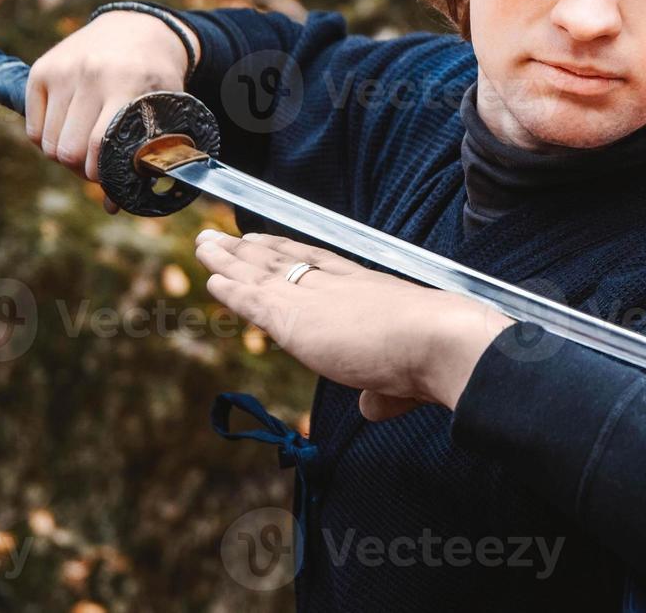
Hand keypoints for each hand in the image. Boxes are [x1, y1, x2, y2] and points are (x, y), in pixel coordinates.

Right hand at [25, 9, 200, 213]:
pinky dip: (47, 141)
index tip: (109, 178)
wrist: (137, 28)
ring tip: (84, 149)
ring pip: (48, 143)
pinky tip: (68, 132)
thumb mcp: (163, 110)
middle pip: (67, 150)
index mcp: (127, 85)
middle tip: (96, 166)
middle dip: (81, 169)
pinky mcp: (41, 71)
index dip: (100, 173)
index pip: (100, 144)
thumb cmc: (154, 78)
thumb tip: (112, 207)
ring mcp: (62, 71)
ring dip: (64, 156)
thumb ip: (142, 155)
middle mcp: (90, 75)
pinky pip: (34, 129)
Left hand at [193, 229, 513, 419]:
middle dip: (256, 250)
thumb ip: (382, 392)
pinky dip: (231, 288)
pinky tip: (212, 279)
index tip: (271, 243)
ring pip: (263, 272)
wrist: (439, 339)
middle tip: (227, 238)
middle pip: (286, 261)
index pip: (322, 265)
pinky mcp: (293, 317)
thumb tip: (372, 406)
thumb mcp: (404, 377)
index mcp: (369, 288)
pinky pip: (253, 298)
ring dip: (231, 260)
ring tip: (206, 245)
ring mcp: (315, 297)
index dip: (293, 253)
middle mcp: (338, 285)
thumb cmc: (436, 354)